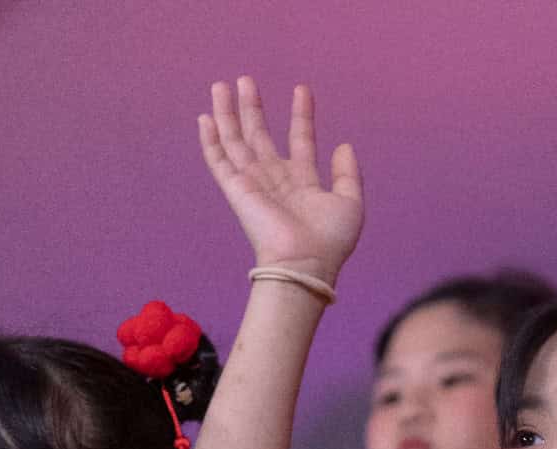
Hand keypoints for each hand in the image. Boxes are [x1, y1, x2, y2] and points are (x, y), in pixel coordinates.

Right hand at [199, 76, 362, 284]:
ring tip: (222, 85)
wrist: (305, 261)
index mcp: (303, 183)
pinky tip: (205, 118)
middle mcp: (276, 180)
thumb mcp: (350, 203)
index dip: (302, 115)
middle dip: (253, 108)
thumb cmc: (330, 241)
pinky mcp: (236, 189)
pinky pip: (219, 160)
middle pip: (260, 136)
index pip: (300, 140)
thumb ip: (347, 173)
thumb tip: (344, 144)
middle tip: (245, 79)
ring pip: (235, 141)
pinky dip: (210, 140)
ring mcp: (254, 183)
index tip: (302, 90)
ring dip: (228, 113)